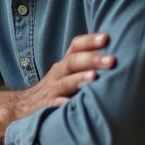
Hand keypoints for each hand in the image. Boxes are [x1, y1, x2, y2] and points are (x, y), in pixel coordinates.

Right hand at [0, 32, 114, 142]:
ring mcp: (52, 90)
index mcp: (65, 65)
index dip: (89, 41)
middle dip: (92, 59)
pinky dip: (61, 105)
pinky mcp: (46, 107)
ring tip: (94, 77)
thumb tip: (120, 59)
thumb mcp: (68, 74)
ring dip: (80, 78)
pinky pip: (53, 105)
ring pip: (65, 82)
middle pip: (73, 62)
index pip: (76, 47)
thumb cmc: (56, 89)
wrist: (24, 106)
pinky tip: (69, 104)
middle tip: (112, 60)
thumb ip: (87, 66)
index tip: (107, 37)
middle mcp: (58, 74)